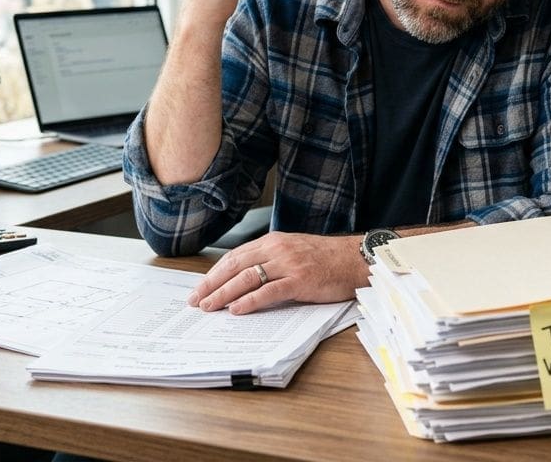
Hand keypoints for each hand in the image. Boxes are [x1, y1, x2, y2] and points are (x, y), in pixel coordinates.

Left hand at [189, 232, 368, 314]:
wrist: (354, 259)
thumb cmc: (326, 259)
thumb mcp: (293, 251)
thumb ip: (271, 260)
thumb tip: (245, 279)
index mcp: (273, 241)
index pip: (235, 256)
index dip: (215, 273)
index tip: (201, 287)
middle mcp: (277, 249)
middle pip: (235, 266)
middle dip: (212, 283)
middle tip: (196, 300)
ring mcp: (288, 264)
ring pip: (247, 278)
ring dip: (224, 293)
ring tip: (209, 306)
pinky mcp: (300, 280)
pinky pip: (269, 291)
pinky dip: (250, 301)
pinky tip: (237, 309)